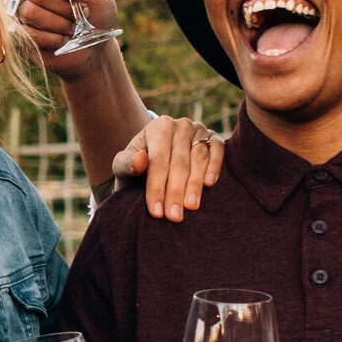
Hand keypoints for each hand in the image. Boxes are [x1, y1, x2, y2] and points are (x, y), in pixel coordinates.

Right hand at [9, 0, 121, 72]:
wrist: (92, 47)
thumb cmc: (95, 12)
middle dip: (65, 8)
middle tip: (80, 15)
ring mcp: (17, 7)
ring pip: (31, 12)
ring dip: (60, 24)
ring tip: (71, 27)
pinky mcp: (15, 31)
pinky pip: (27, 33)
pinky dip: (52, 39)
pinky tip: (61, 39)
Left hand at [109, 112, 226, 221]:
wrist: (155, 161)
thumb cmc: (137, 166)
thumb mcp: (123, 165)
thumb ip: (126, 163)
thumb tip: (139, 160)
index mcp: (158, 127)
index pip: (158, 159)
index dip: (157, 187)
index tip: (156, 212)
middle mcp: (180, 125)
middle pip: (179, 161)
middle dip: (175, 191)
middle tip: (174, 216)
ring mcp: (199, 130)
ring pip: (199, 158)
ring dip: (195, 184)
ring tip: (191, 206)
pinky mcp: (214, 139)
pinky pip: (218, 150)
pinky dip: (215, 166)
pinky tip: (210, 184)